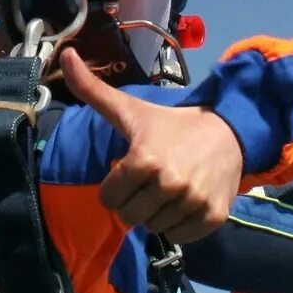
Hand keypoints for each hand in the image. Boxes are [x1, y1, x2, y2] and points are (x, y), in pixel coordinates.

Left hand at [59, 48, 243, 243]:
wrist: (227, 133)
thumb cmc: (170, 124)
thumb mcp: (130, 109)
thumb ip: (92, 89)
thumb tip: (64, 55)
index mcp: (144, 160)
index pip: (108, 199)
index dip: (115, 186)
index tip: (131, 170)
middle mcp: (169, 183)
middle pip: (129, 217)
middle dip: (134, 201)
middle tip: (151, 181)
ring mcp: (193, 202)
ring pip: (154, 228)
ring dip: (157, 213)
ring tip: (169, 189)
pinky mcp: (212, 217)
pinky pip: (179, 237)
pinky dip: (179, 225)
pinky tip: (185, 202)